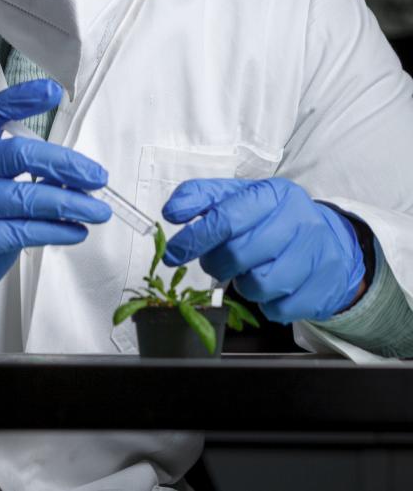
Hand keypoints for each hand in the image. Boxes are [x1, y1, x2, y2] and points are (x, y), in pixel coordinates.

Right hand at [0, 79, 109, 347]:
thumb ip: (21, 179)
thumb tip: (77, 176)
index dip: (20, 100)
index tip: (52, 92)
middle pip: (19, 154)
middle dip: (66, 165)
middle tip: (97, 177)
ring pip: (27, 197)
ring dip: (72, 205)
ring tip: (99, 211)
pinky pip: (24, 231)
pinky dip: (58, 231)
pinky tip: (76, 231)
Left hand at [161, 178, 364, 323]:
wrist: (331, 243)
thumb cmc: (274, 220)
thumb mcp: (242, 198)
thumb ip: (204, 198)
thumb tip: (172, 211)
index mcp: (274, 193)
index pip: (226, 217)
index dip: (195, 237)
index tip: (173, 252)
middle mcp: (299, 220)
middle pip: (239, 253)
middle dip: (216, 263)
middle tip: (214, 262)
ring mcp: (315, 256)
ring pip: (258, 284)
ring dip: (242, 283)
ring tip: (247, 271)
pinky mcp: (322, 289)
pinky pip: (277, 309)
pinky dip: (265, 304)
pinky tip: (270, 288)